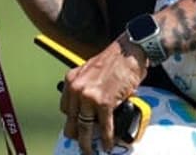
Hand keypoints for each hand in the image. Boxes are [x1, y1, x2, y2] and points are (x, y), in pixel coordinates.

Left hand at [60, 34, 148, 153]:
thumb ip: (87, 88)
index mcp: (72, 80)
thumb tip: (92, 108)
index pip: (66, 108)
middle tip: (82, 144)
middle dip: (76, 135)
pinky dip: (106, 138)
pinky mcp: (105, 102)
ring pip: (84, 128)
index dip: (73, 121)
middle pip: (71, 121)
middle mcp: (77, 89)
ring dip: (87, 143)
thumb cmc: (115, 60)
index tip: (78, 127)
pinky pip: (104, 127)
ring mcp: (89, 96)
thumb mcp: (91, 71)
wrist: (129, 51)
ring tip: (90, 151)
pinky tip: (108, 144)